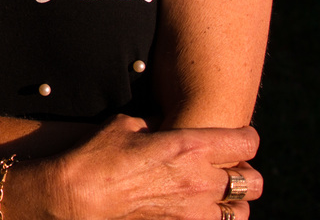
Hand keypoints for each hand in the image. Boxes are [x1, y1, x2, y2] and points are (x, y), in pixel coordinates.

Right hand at [36, 115, 262, 219]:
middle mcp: (201, 178)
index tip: (238, 136)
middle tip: (228, 168)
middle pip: (253, 181)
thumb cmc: (99, 154)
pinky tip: (197, 209)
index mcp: (191, 146)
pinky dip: (215, 218)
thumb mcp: (128, 124)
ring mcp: (195, 209)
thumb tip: (166, 127)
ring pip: (242, 211)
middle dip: (246, 173)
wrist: (81, 194)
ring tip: (215, 194)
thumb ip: (157, 125)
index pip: (246, 142)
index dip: (246, 137)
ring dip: (233, 201)